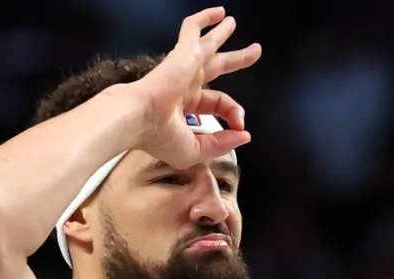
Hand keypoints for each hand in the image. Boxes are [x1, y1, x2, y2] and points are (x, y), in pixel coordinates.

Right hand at [129, 7, 260, 167]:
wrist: (139, 119)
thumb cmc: (159, 137)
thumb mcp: (196, 149)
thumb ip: (222, 143)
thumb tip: (244, 135)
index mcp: (185, 106)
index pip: (219, 104)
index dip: (234, 113)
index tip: (240, 126)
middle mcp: (185, 84)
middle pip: (217, 67)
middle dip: (237, 59)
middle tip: (254, 52)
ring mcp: (184, 67)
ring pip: (208, 44)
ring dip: (221, 32)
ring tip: (232, 22)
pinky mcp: (183, 53)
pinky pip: (192, 29)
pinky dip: (204, 19)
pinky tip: (219, 12)